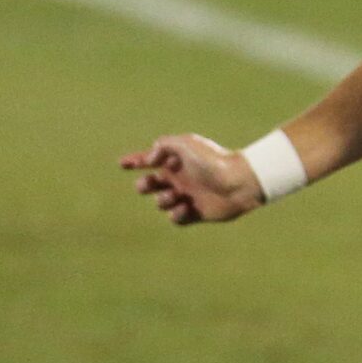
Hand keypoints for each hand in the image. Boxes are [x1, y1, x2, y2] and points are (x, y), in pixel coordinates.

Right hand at [120, 134, 264, 224]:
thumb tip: (149, 158)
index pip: (150, 161)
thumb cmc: (213, 160)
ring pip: (160, 202)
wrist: (239, 182)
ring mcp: (187, 195)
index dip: (135, 161)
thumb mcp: (187, 144)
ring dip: (163, 199)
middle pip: (149, 184)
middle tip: (151, 183)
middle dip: (144, 185)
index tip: (123, 163)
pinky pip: (175, 218)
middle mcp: (180, 178)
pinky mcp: (195, 212)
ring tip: (176, 195)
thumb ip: (163, 145)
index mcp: (177, 161)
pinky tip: (186, 207)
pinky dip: (176, 214)